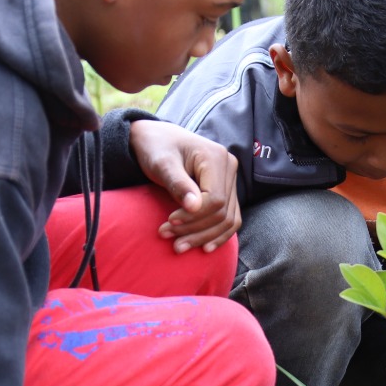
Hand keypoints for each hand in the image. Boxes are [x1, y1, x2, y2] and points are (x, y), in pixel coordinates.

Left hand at [128, 119, 241, 252]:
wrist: (155, 139)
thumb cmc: (155, 148)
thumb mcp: (162, 163)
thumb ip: (178, 184)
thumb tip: (194, 208)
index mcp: (216, 157)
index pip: (214, 199)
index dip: (193, 217)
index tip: (168, 222)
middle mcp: (229, 167)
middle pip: (222, 212)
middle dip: (195, 230)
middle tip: (168, 239)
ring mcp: (230, 179)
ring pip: (228, 219)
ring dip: (205, 237)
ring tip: (179, 246)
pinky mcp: (226, 189)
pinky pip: (230, 217)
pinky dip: (217, 234)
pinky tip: (203, 247)